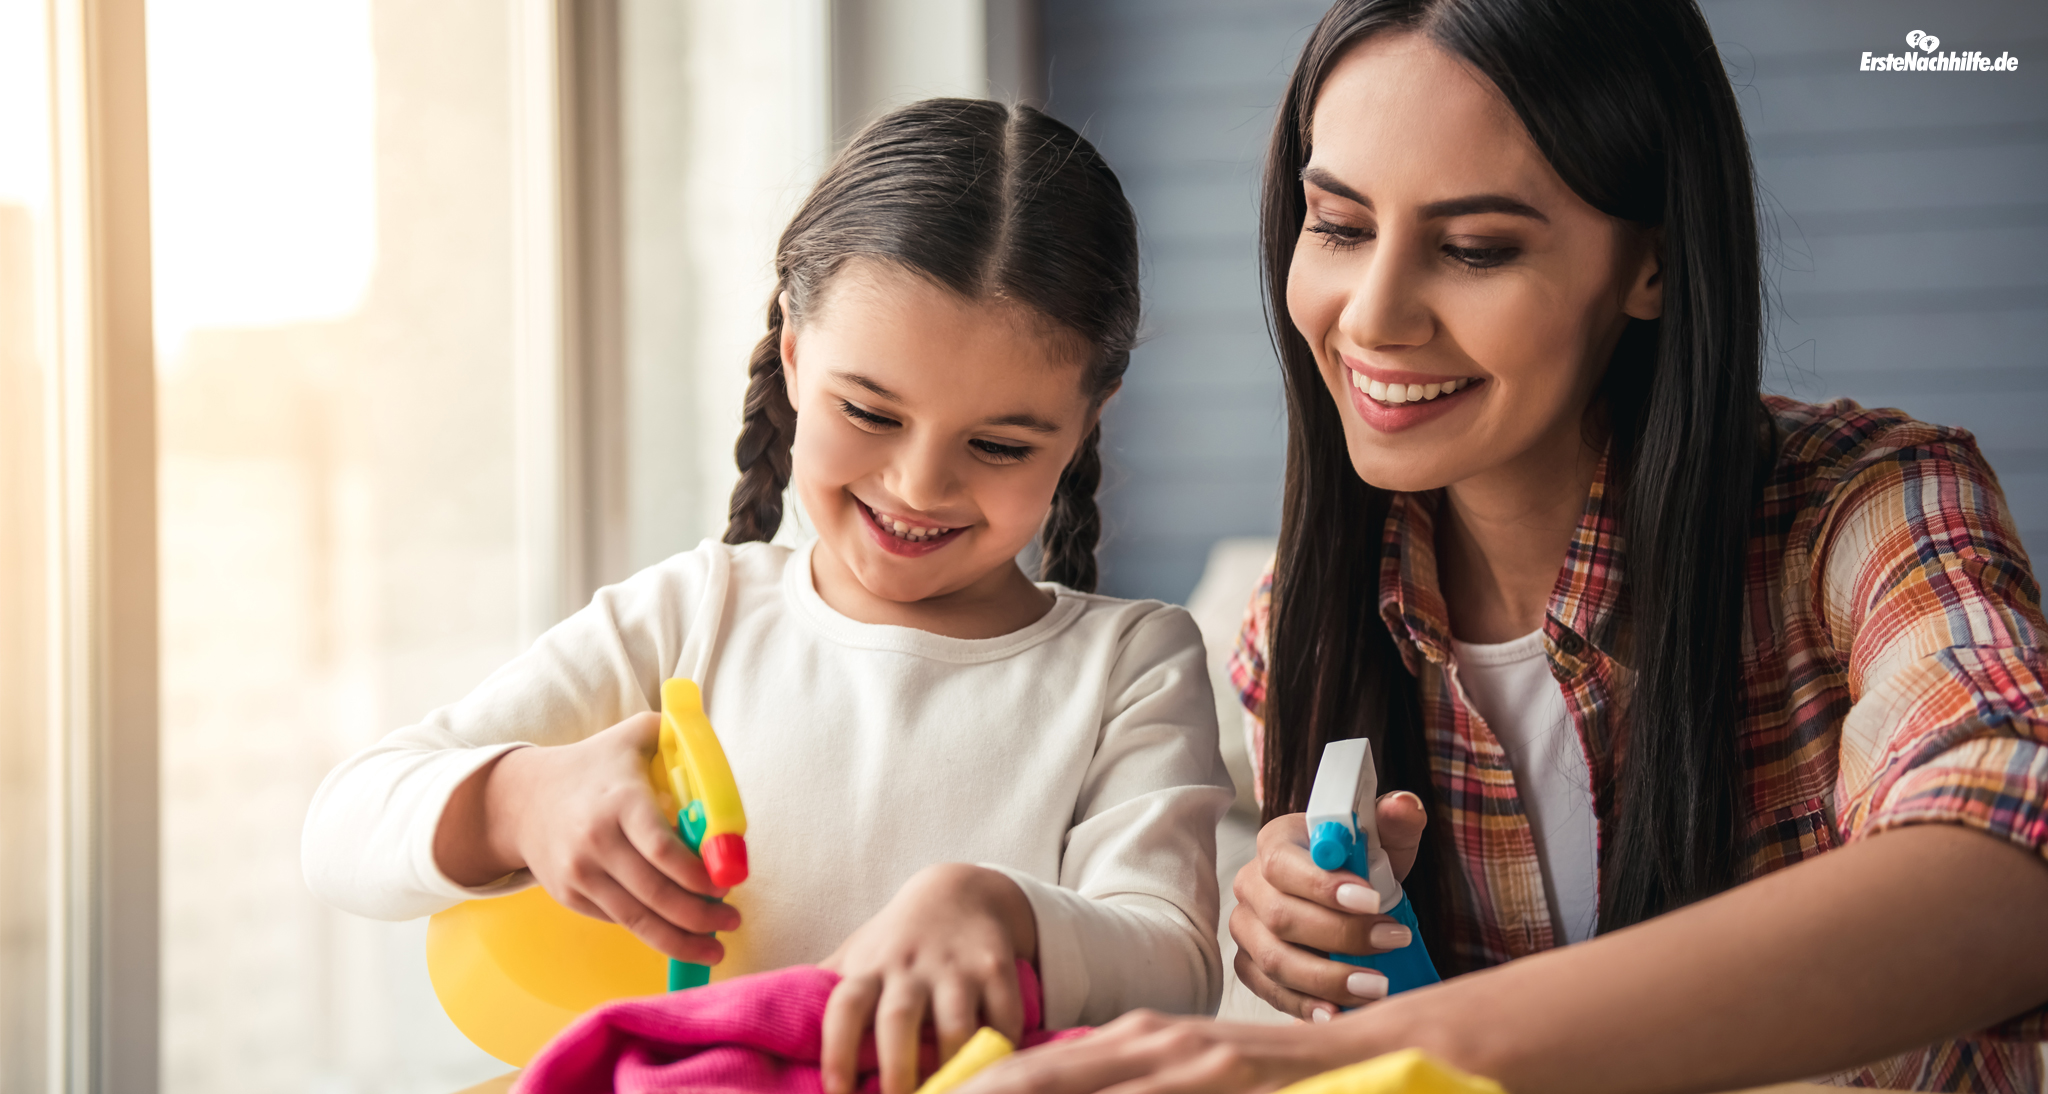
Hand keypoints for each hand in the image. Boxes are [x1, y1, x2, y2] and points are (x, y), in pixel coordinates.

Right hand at [432, 712, 739, 961]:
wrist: (523, 799)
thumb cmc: (595, 765)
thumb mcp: (638, 735)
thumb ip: (681, 735)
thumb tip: (724, 756)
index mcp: (621, 801)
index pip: (662, 849)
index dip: (698, 875)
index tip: (727, 884)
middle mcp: (596, 841)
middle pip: (656, 893)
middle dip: (700, 915)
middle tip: (732, 920)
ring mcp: (580, 873)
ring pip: (638, 919)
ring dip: (681, 939)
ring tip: (715, 946)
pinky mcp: (570, 896)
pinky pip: (620, 921)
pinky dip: (652, 931)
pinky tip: (678, 933)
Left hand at [819, 863, 1038, 1093]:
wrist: (959, 891)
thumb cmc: (896, 941)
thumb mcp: (856, 956)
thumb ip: (822, 993)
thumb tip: (764, 1030)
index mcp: (868, 968)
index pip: (843, 1007)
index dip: (837, 1051)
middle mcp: (909, 965)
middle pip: (898, 1018)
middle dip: (896, 1069)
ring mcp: (955, 966)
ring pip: (956, 1022)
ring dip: (953, 1066)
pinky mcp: (997, 966)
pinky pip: (1005, 1014)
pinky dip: (1003, 1046)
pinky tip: (995, 1070)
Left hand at [956, 1009, 1368, 1093]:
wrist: (1367, 1053)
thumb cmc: (1266, 1078)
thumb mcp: (1186, 1074)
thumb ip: (1127, 1083)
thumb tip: (1055, 1084)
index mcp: (1132, 1043)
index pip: (1033, 1072)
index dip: (977, 1090)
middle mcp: (1148, 1044)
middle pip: (1039, 1078)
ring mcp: (1184, 1062)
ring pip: (1080, 1088)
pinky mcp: (1220, 1077)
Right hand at [1230, 793, 1425, 1020]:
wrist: (1347, 897)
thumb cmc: (1362, 863)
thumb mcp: (1384, 837)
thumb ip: (1395, 819)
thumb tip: (1403, 806)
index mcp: (1275, 843)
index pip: (1284, 863)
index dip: (1323, 885)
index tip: (1374, 901)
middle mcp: (1251, 884)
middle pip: (1282, 917)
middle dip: (1341, 936)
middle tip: (1395, 942)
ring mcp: (1246, 928)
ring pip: (1275, 960)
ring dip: (1327, 979)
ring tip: (1377, 987)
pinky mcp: (1251, 965)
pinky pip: (1269, 991)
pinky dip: (1303, 1006)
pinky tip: (1338, 1014)